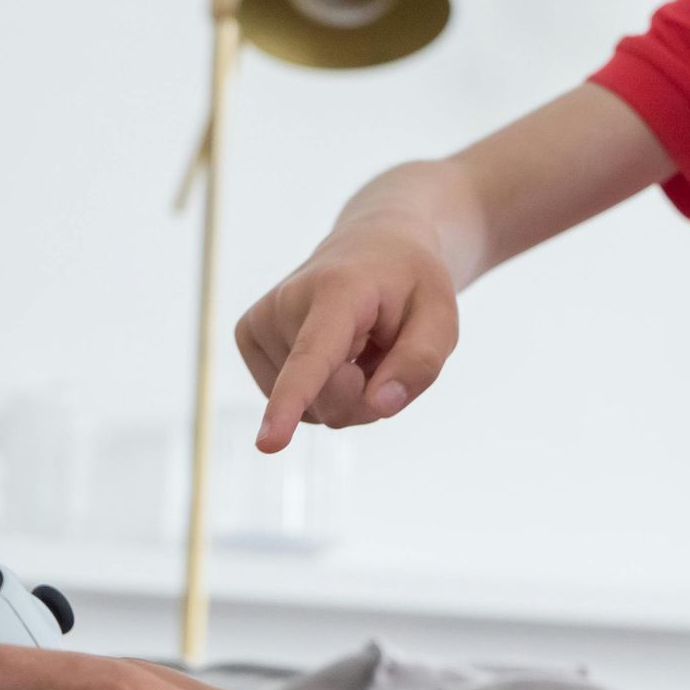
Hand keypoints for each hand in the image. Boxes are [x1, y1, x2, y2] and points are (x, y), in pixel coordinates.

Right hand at [235, 221, 458, 451]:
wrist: (372, 246)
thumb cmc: (409, 285)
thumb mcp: (441, 317)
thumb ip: (420, 362)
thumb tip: (379, 406)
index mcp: (338, 291)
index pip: (313, 357)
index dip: (291, 401)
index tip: (268, 443)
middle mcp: (287, 301)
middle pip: (328, 400)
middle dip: (366, 397)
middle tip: (383, 350)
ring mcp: (260, 320)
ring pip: (311, 408)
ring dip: (347, 390)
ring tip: (357, 343)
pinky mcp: (249, 337)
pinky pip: (294, 403)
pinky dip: (322, 390)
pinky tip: (334, 351)